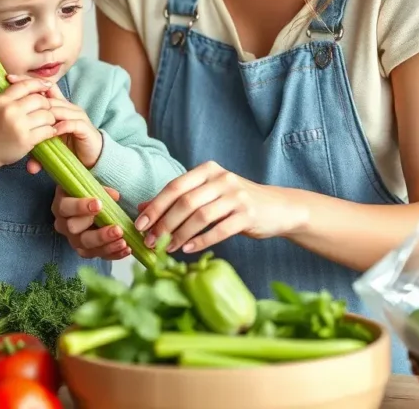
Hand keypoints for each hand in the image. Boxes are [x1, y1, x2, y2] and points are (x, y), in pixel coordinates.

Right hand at [0, 77, 56, 168]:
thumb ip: (13, 95)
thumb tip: (39, 86)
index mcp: (2, 100)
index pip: (25, 85)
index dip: (40, 83)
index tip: (48, 86)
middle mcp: (10, 110)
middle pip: (39, 100)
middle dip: (47, 104)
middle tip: (47, 110)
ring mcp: (18, 125)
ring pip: (46, 115)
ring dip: (50, 119)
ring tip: (48, 122)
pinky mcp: (25, 140)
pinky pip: (47, 130)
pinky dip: (51, 131)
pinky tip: (48, 131)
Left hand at [11, 78, 103, 168]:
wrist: (91, 158)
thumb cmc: (68, 148)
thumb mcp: (49, 145)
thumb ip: (39, 148)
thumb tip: (28, 166)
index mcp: (58, 106)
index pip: (43, 88)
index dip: (27, 82)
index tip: (9, 78)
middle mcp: (68, 107)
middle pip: (49, 97)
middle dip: (32, 95)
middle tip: (17, 97)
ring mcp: (77, 116)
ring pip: (59, 109)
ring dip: (46, 114)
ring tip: (32, 118)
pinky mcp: (84, 127)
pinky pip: (71, 123)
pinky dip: (61, 126)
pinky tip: (52, 131)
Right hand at [50, 186, 131, 259]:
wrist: (93, 197)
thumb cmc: (90, 185)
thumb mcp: (90, 176)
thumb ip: (98, 179)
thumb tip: (114, 196)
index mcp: (61, 203)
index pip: (65, 207)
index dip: (80, 207)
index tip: (99, 204)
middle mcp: (64, 223)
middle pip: (75, 231)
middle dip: (98, 232)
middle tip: (117, 228)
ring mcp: (74, 239)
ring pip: (86, 247)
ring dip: (106, 245)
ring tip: (124, 241)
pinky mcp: (85, 249)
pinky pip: (97, 255)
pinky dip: (112, 253)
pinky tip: (126, 249)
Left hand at [133, 161, 309, 254]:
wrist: (278, 208)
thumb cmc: (236, 202)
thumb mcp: (208, 194)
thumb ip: (179, 199)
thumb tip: (142, 208)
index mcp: (208, 170)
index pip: (175, 186)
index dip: (155, 206)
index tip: (140, 224)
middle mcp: (221, 178)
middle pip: (185, 202)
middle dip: (164, 223)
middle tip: (150, 241)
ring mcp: (236, 195)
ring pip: (200, 217)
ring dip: (180, 235)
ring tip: (168, 248)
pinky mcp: (248, 214)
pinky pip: (219, 230)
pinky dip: (201, 241)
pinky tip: (188, 249)